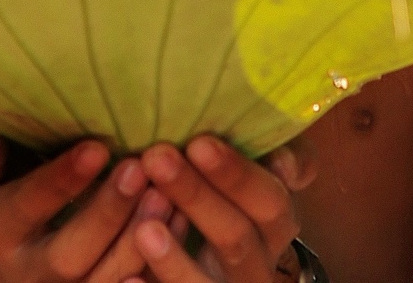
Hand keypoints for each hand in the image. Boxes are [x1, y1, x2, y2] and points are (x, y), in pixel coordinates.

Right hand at [0, 132, 164, 282]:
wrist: (2, 266)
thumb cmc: (1, 201)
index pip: (27, 206)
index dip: (62, 179)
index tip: (98, 147)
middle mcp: (29, 273)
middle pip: (69, 254)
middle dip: (106, 213)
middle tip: (140, 169)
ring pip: (105, 279)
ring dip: (138, 239)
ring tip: (166, 195)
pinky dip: (157, 263)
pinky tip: (180, 223)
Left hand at [132, 136, 316, 282]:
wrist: (217, 257)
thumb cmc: (230, 194)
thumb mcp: (259, 173)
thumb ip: (279, 157)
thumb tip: (283, 165)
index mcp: (276, 226)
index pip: (270, 201)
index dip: (236, 175)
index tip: (199, 144)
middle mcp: (259, 266)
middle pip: (235, 238)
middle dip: (196, 197)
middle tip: (156, 159)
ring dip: (176, 260)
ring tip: (144, 229)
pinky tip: (129, 278)